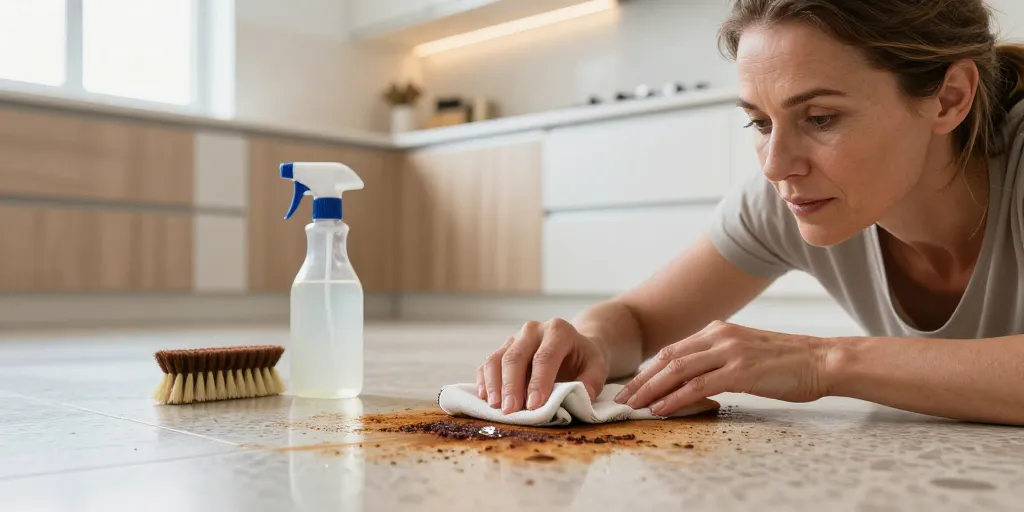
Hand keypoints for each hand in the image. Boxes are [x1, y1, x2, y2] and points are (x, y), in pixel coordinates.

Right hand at [477, 319, 609, 413]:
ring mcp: (515, 338)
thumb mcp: (597, 367)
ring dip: (494, 384)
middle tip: (510, 410)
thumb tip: (582, 395)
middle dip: (511, 385)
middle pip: (516, 357)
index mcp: (559, 330)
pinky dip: (484, 381)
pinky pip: (487, 364)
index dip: (538, 382)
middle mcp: (533, 330)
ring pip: (496, 359)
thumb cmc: (584, 359)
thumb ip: (592, 381)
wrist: (573, 345)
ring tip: (496, 407)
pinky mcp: (502, 348)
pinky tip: (486, 399)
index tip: (534, 405)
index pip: (545, 357)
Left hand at [614, 321, 829, 415]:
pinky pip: (698, 386)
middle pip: (668, 357)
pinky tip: (662, 409)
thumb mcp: (746, 354)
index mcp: (719, 330)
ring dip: (652, 389)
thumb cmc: (789, 364)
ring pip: (678, 370)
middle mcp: (720, 335)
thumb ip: (719, 361)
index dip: (649, 369)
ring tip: (635, 406)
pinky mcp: (741, 371)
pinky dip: (676, 398)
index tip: (633, 385)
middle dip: (642, 379)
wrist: (824, 361)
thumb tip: (694, 381)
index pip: (673, 349)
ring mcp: (730, 351)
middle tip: (623, 398)